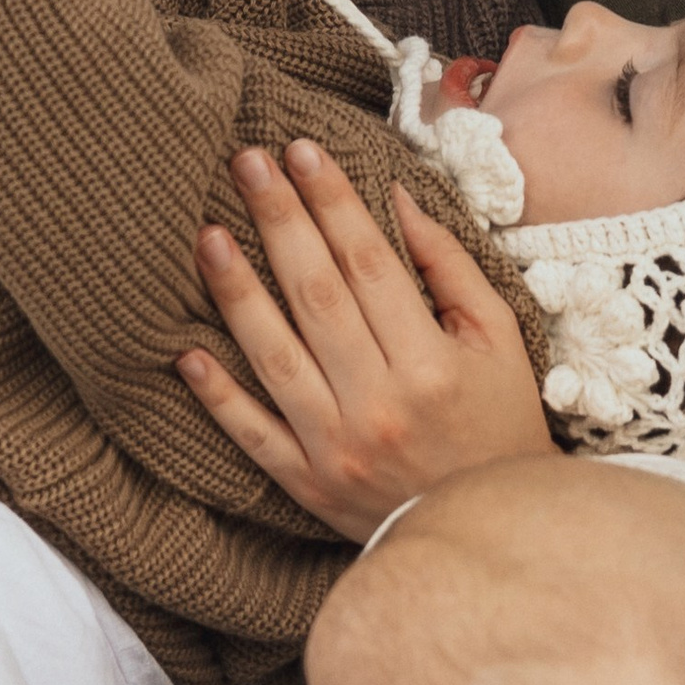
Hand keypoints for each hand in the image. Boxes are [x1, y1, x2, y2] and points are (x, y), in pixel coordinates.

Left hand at [178, 140, 558, 542]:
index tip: (303, 149)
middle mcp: (379, 404)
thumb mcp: (499, 340)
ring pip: (275, 356)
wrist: (492, 535)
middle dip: (278, 220)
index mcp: (429, 363)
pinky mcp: (309, 486)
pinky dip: (217, 396)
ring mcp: (337, 449)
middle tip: (246, 161)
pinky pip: (253, 436)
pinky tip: (184, 351)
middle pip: (316, 295)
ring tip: (207, 235)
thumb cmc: (500, 424)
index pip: (368, 262)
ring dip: (237, 292)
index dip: (332, 200)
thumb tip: (396, 198)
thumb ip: (449, 266)